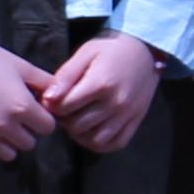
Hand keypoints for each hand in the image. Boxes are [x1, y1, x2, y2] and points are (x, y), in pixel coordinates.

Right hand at [0, 22, 56, 164]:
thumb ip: (46, 84)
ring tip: (3, 125)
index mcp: (21, 107)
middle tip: (18, 116)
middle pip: (29, 144)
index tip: (36, 109)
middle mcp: (3, 125)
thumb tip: (63, 97)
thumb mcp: (24, 67)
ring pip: (8, 154)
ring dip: (10, 142)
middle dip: (28, 131)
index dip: (44, 118)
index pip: (48, 128)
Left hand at [35, 32, 165, 155]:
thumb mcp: (86, 53)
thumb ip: (65, 76)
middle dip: (65, 119)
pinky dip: (100, 143)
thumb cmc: (111, 50)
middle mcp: (115, 103)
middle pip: (77, 125)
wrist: (146, 52)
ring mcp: (127, 115)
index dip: (53, 105)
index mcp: (101, 83)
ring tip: (77, 120)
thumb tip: (48, 99)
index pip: (65, 107)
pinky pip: (115, 143)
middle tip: (64, 109)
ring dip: (80, 134)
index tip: (53, 99)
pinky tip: (92, 131)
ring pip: (94, 139)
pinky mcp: (135, 122)